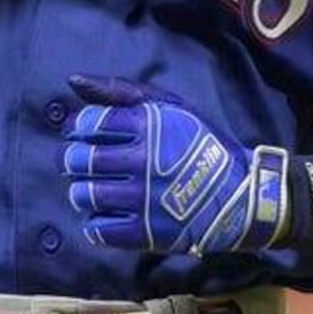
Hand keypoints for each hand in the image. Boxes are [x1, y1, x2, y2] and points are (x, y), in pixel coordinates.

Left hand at [60, 74, 288, 255]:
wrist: (240, 195)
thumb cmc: (202, 145)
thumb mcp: (172, 107)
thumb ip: (122, 90)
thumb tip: (73, 80)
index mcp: (149, 126)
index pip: (88, 123)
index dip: (80, 128)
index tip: (88, 135)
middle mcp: (143, 161)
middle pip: (77, 160)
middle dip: (74, 160)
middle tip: (86, 163)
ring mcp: (142, 199)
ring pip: (82, 195)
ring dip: (82, 191)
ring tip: (98, 188)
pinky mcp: (144, 232)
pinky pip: (97, 229)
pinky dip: (96, 222)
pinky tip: (111, 212)